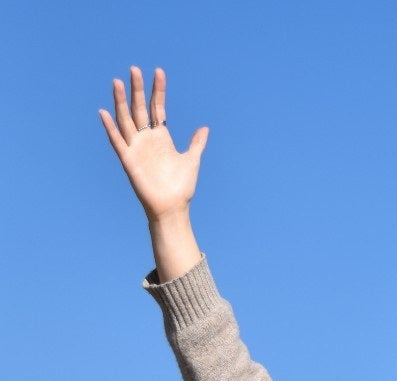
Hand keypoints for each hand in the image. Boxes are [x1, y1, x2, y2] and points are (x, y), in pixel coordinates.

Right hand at [99, 67, 207, 223]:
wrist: (173, 207)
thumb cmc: (181, 186)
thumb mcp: (192, 159)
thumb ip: (196, 143)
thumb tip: (204, 127)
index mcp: (161, 137)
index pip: (157, 107)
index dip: (157, 90)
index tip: (159, 72)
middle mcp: (146, 139)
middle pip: (139, 108)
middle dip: (137, 89)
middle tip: (134, 69)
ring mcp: (136, 148)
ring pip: (125, 119)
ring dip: (120, 101)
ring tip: (118, 82)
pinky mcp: (128, 160)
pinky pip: (118, 141)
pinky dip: (110, 128)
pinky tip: (104, 112)